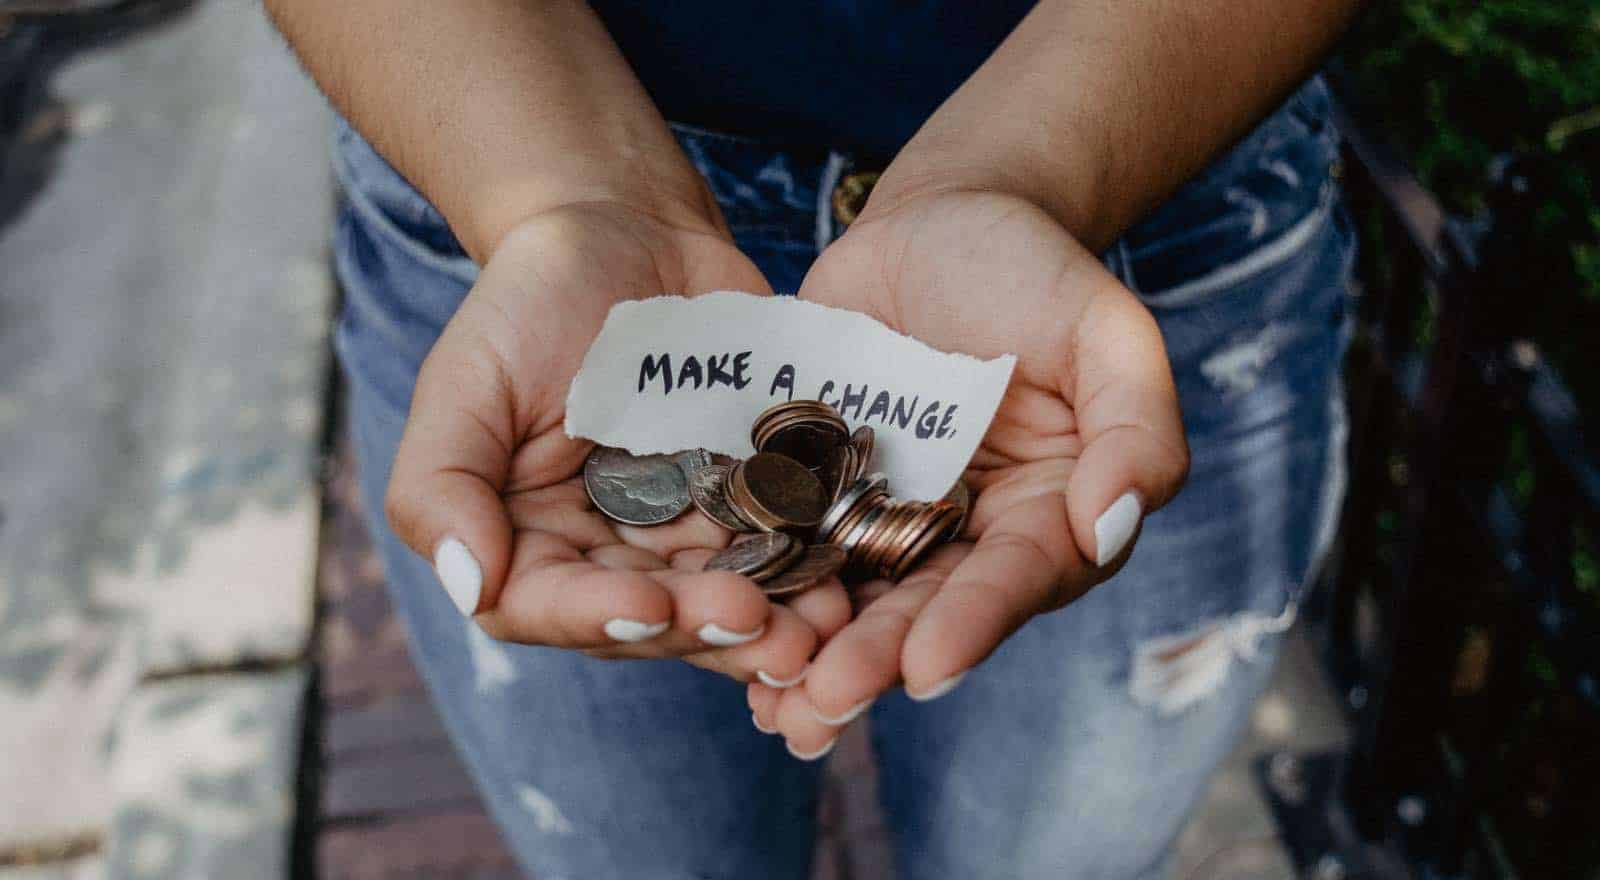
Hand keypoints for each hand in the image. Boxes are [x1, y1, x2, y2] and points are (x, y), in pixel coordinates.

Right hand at [384, 202, 850, 683]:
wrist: (628, 232)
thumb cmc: (529, 301)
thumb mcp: (465, 380)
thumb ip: (441, 485)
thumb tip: (469, 585)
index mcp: (528, 542)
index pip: (549, 606)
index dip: (599, 616)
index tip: (651, 605)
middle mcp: (609, 555)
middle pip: (653, 620)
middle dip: (706, 629)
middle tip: (762, 625)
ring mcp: (688, 534)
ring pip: (728, 601)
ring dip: (776, 624)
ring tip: (822, 626)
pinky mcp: (755, 501)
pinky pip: (786, 548)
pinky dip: (816, 570)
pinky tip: (851, 576)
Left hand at [749, 189, 1188, 755]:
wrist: (938, 220)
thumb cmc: (1034, 270)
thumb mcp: (1105, 330)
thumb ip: (1134, 427)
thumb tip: (1111, 527)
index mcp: (1047, 514)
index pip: (1015, 579)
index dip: (973, 623)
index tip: (928, 668)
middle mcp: (966, 536)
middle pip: (924, 610)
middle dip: (876, 660)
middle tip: (824, 703)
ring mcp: (886, 517)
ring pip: (851, 600)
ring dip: (812, 655)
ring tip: (772, 705)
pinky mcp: (817, 491)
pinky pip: (788, 548)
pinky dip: (761, 592)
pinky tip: (720, 636)